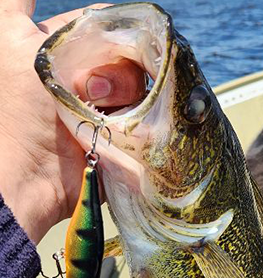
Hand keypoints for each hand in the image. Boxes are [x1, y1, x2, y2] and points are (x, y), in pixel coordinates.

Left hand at [0, 0, 145, 243]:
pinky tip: (117, 127)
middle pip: (124, 53)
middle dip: (111, 71)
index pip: (103, 25)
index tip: (102, 48)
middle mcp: (87, 75)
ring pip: (138, 82)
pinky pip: (146, 112)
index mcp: (63, 50)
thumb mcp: (10, 41)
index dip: (109, 32)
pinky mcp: (122, 131)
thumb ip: (16, 4)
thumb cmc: (22, 110)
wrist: (38, 173)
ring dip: (121, 98)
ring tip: (98, 117)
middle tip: (88, 93)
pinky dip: (135, 118)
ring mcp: (107, 104)